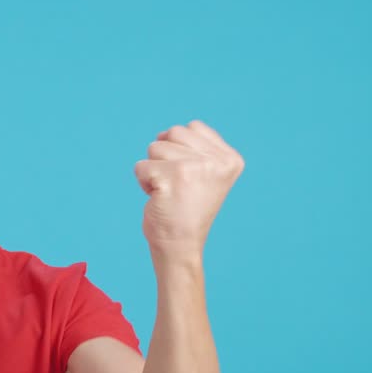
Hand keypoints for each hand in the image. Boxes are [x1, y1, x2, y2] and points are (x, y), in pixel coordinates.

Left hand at [134, 120, 244, 258]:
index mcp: (230, 159)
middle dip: (165, 157)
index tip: (189, 178)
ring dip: (154, 169)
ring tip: (169, 191)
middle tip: (177, 185)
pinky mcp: (172, 178)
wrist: (180, 245)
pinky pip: (141, 166)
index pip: (193, 127)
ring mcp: (195, 168)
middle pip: (173, 133)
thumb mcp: (205, 173)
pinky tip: (159, 198)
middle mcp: (217, 162)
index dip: (181, 150)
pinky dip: (143, 182)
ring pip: (155, 147)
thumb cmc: (187, 208)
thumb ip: (196, 148)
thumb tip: (165, 133)